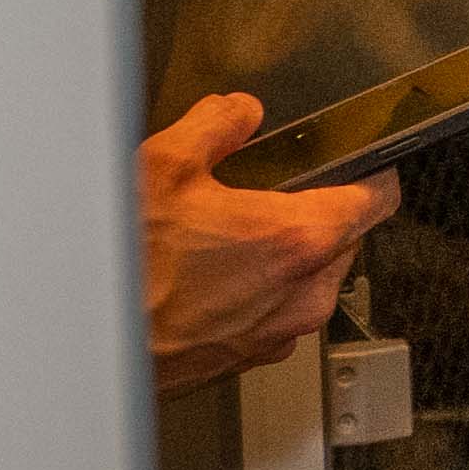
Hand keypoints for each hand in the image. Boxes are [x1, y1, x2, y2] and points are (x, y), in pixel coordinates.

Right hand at [139, 91, 392, 391]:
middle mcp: (303, 293)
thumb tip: (239, 112)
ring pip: (311, 277)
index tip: (361, 160)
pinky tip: (211, 274)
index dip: (372, 172)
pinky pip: (278, 310)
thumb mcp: (163, 167)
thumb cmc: (126, 270)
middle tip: (267, 192)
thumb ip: (215, 124)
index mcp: (298, 240)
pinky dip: (259, 289)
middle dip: (314, 210)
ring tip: (228, 236)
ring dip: (285, 254)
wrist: (90, 344)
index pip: (378, 199)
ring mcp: (280, 331)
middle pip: (344, 237)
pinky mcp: (253, 357)